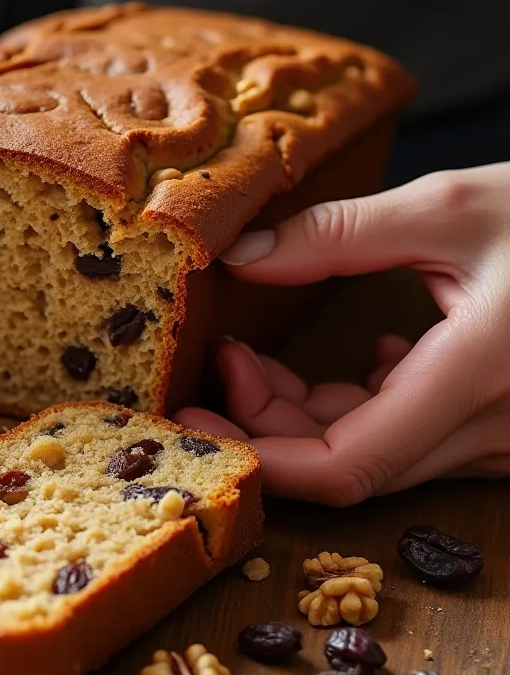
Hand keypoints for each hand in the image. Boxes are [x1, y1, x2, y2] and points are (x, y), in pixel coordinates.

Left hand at [175, 163, 509, 504]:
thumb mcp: (455, 207)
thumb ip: (339, 234)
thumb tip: (241, 252)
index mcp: (478, 382)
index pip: (343, 466)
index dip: (258, 455)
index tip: (194, 421)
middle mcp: (492, 432)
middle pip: (345, 461)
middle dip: (267, 419)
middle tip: (223, 357)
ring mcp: (502, 440)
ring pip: (375, 451)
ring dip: (306, 409)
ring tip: (258, 351)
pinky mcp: (503, 427)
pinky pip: (413, 435)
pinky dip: (363, 403)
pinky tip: (367, 351)